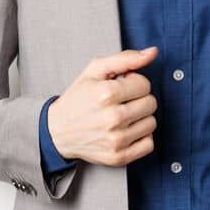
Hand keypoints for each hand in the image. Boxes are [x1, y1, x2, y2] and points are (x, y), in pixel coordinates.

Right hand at [45, 46, 159, 166]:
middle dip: (138, 100)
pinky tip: (125, 131)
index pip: (145, 84)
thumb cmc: (78, 98)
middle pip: (151, 103)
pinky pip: (149, 144)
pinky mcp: (118, 157)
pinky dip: (141, 137)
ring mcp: (116, 140)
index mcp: (106, 94)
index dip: (134, 83)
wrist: (56, 132)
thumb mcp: (95, 71)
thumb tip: (153, 52)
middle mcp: (112, 118)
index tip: (120, 87)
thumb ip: (126, 58)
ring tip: (121, 116)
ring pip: (151, 123)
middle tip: (120, 102)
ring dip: (140, 118)